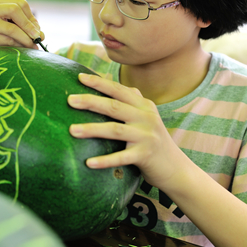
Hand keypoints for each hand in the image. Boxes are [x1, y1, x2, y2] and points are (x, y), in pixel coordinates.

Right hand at [0, 0, 44, 48]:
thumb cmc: (4, 32)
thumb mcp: (16, 24)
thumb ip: (29, 26)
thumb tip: (41, 35)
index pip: (20, 3)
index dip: (31, 16)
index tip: (37, 29)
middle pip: (14, 10)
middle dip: (28, 25)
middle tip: (37, 37)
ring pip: (11, 28)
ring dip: (25, 38)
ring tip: (32, 45)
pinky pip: (7, 40)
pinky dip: (18, 45)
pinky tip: (22, 48)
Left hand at [68, 73, 188, 189]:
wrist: (176, 168)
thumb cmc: (152, 141)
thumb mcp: (145, 117)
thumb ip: (129, 101)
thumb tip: (104, 80)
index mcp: (143, 105)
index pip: (118, 90)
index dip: (99, 83)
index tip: (79, 77)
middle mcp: (146, 117)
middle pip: (114, 106)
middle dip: (91, 101)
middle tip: (69, 100)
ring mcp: (146, 136)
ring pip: (115, 129)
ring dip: (92, 129)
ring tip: (72, 130)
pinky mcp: (145, 156)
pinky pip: (121, 157)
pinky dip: (105, 160)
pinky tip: (88, 162)